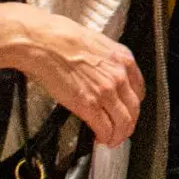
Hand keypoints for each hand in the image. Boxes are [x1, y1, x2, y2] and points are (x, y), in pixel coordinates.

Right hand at [0, 3, 142, 145]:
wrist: (40, 41)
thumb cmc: (58, 37)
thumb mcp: (94, 42)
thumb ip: (103, 59)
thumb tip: (98, 70)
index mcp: (123, 59)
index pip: (138, 89)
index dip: (132, 104)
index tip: (127, 110)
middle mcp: (119, 76)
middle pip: (134, 109)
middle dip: (128, 124)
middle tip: (121, 131)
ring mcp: (106, 92)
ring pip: (123, 122)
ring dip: (119, 135)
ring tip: (111, 140)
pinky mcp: (88, 104)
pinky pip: (104, 127)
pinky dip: (105, 137)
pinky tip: (100, 139)